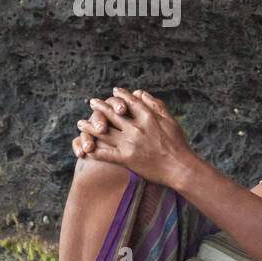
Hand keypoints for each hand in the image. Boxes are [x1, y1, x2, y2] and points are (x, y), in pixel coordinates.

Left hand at [76, 87, 194, 187]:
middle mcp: (136, 128)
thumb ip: (155, 104)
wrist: (180, 168)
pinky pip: (105, 153)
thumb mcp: (170, 120)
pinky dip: (94, 150)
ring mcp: (130, 143)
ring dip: (90, 127)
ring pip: (104, 132)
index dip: (120, 96)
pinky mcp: (126, 159)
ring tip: (81, 123)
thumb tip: (139, 91)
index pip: (130, 101)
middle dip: (100, 107)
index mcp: (148, 117)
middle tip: (91, 102)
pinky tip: (86, 148)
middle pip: (112, 114)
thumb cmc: (178, 144)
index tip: (113, 91)